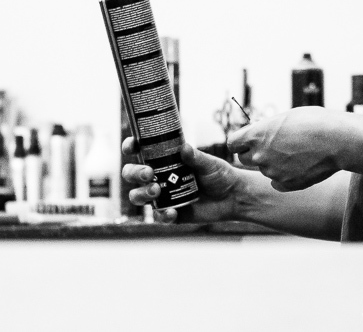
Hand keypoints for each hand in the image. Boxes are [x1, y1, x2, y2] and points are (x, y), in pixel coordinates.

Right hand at [121, 137, 241, 223]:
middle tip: (149, 173)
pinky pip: (158, 216)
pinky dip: (163, 215)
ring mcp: (162, 196)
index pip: (138, 151)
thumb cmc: (218, 174)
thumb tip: (185, 148)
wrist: (233, 197)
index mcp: (162, 159)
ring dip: (141, 193)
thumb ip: (196, 157)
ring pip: (137, 195)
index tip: (132, 146)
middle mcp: (157, 176)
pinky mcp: (170, 213)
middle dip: (134, 172)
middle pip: (130, 173)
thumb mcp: (209, 163)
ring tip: (157, 191)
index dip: (129, 147)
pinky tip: (172, 212)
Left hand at [227, 107, 340, 191]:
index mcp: (256, 135)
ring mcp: (272, 172)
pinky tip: (299, 167)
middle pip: (243, 159)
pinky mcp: (287, 184)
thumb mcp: (283, 118)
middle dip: (252, 154)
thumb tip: (258, 134)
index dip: (240, 142)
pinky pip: (277, 183)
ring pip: (264, 170)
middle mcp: (259, 155)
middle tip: (271, 149)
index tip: (248, 142)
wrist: (337, 140)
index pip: (232, 144)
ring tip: (295, 154)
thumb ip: (266, 129)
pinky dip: (284, 178)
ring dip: (273, 165)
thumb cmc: (313, 123)